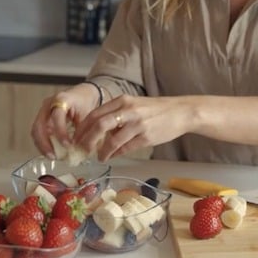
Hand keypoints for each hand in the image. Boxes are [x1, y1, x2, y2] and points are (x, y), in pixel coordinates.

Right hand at [31, 83, 100, 157]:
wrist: (84, 93)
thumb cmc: (86, 101)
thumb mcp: (87, 114)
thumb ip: (82, 130)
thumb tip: (79, 150)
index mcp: (62, 99)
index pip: (57, 117)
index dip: (61, 133)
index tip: (68, 145)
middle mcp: (49, 104)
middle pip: (39, 125)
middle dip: (45, 143)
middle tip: (53, 156)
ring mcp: (44, 111)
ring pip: (36, 130)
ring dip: (42, 145)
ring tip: (52, 156)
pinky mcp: (43, 118)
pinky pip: (39, 132)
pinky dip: (43, 143)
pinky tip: (51, 151)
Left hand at [73, 94, 191, 159]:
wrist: (181, 112)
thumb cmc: (156, 110)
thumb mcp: (134, 106)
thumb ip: (117, 115)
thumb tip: (100, 133)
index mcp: (123, 101)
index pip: (95, 114)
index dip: (82, 128)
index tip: (76, 138)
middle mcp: (128, 110)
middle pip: (99, 125)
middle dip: (86, 140)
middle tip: (81, 150)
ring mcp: (138, 124)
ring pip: (112, 140)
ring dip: (101, 151)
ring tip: (98, 157)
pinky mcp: (146, 136)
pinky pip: (125, 148)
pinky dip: (116, 154)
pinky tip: (112, 156)